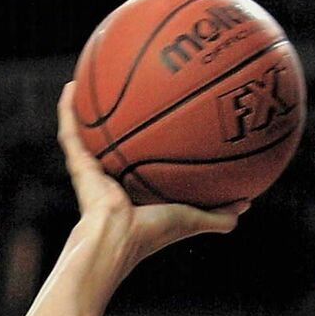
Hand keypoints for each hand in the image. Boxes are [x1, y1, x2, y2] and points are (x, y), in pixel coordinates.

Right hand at [57, 83, 242, 271]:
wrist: (116, 238)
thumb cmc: (151, 233)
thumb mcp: (192, 219)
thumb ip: (218, 215)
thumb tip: (247, 203)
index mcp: (134, 190)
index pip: (141, 160)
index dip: (150, 142)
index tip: (161, 119)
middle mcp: (111, 177)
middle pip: (114, 141)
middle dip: (119, 117)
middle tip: (128, 88)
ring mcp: (92, 170)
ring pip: (87, 133)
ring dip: (87, 108)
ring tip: (89, 76)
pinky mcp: (77, 165)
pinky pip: (70, 132)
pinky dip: (67, 110)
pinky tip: (70, 86)